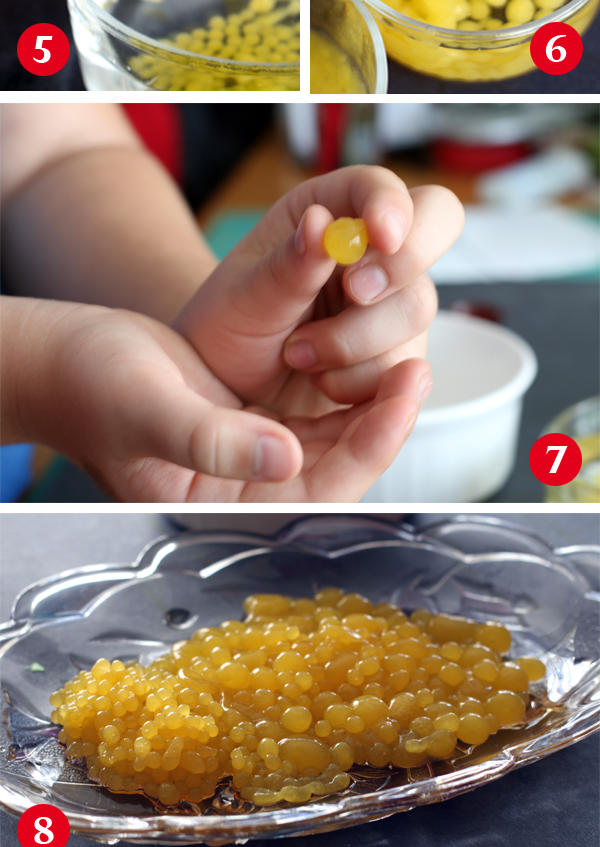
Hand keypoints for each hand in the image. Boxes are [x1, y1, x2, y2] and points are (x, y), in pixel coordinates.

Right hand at [4, 297, 430, 502]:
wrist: (69, 362)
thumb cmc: (95, 390)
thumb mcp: (154, 411)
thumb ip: (215, 441)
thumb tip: (285, 457)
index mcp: (227, 507)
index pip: (325, 487)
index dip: (374, 440)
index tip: (407, 385)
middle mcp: (252, 489)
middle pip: (343, 460)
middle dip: (383, 414)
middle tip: (416, 360)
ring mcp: (259, 454)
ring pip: (338, 430)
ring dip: (370, 390)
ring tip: (401, 345)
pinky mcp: (261, 418)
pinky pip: (319, 403)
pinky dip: (344, 372)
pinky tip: (365, 338)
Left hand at [176, 166, 463, 413]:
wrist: (229, 388)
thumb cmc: (228, 325)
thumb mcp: (244, 295)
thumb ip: (287, 265)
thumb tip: (321, 224)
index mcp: (327, 207)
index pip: (378, 185)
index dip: (390, 203)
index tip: (381, 235)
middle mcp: (370, 246)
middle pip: (436, 225)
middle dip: (402, 263)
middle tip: (355, 294)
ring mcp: (392, 297)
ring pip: (418, 305)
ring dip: (356, 340)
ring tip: (299, 354)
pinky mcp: (399, 349)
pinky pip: (405, 362)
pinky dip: (360, 379)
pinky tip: (321, 379)